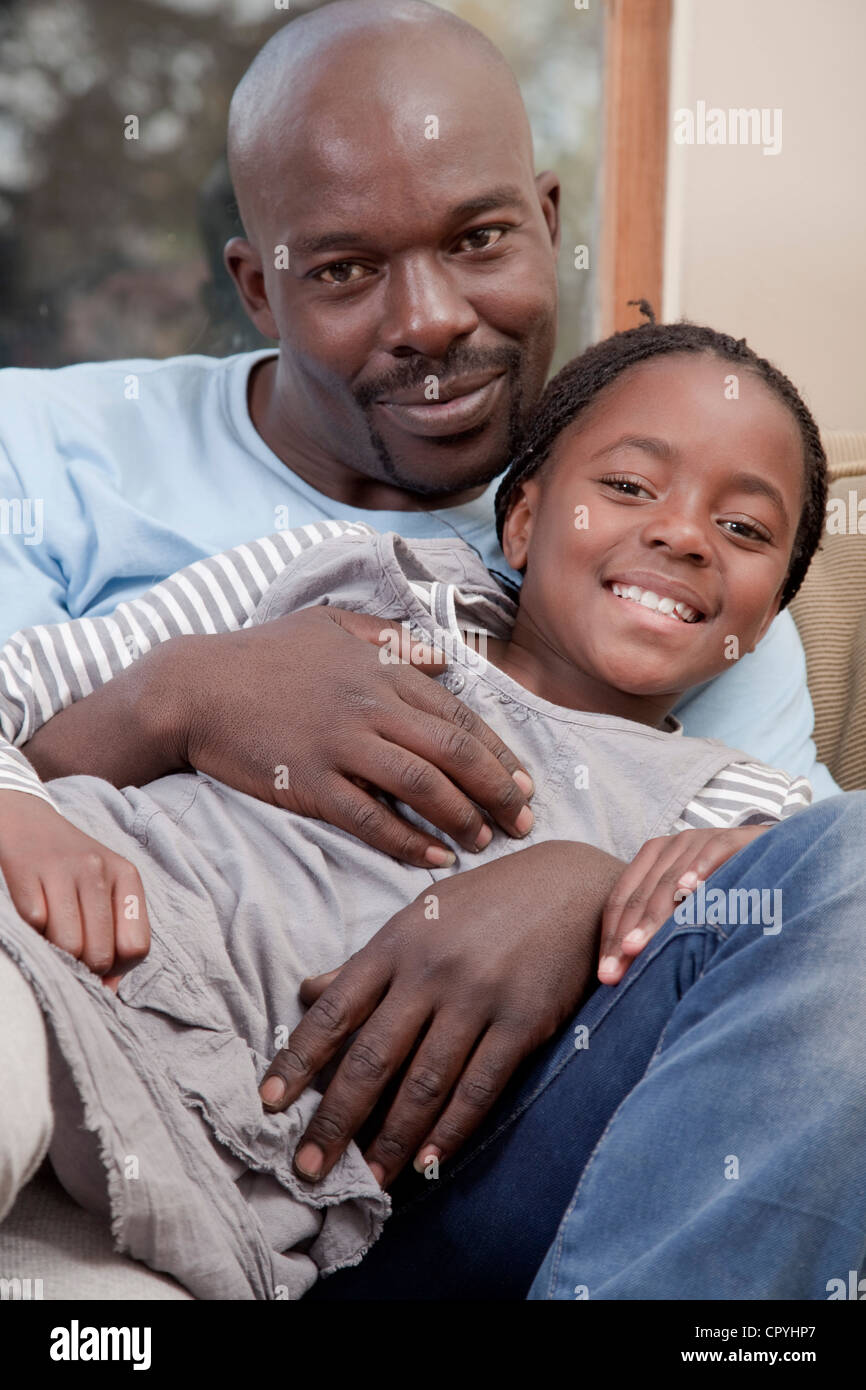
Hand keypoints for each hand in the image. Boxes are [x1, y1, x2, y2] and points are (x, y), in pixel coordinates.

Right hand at [0, 791, 150, 988]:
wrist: (26, 819)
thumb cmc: (71, 865)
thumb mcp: (104, 888)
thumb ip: (115, 934)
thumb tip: (108, 990)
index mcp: (126, 876)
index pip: (136, 947)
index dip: (117, 967)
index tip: (100, 965)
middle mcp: (99, 870)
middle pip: (101, 953)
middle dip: (84, 968)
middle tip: (71, 955)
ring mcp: (62, 870)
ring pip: (69, 946)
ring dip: (58, 955)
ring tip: (52, 938)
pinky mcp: (27, 872)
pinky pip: (35, 925)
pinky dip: (33, 933)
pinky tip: (35, 916)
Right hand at [175, 607, 533, 865]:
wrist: (194, 686)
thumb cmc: (263, 654)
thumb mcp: (331, 626)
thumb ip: (390, 639)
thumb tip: (443, 658)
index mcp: (381, 670)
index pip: (458, 715)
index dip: (498, 752)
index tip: (524, 781)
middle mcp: (370, 706)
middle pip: (454, 751)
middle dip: (498, 790)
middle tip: (524, 821)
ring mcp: (340, 744)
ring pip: (421, 785)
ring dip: (462, 818)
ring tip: (485, 842)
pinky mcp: (309, 781)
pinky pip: (369, 817)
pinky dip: (407, 840)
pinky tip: (433, 858)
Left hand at [259, 840, 622, 1187]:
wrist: (570, 886)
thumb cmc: (483, 904)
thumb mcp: (417, 919)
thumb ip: (363, 964)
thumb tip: (305, 994)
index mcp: (395, 944)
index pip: (334, 1012)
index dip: (298, 1061)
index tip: (268, 1104)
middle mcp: (431, 970)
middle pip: (372, 1057)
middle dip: (335, 1119)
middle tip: (308, 1167)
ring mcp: (478, 996)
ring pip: (424, 1082)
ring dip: (391, 1138)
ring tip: (367, 1179)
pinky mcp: (524, 1021)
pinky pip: (480, 1086)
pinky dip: (451, 1129)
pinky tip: (428, 1161)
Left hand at [597, 824, 772, 984]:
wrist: (780, 854)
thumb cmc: (728, 889)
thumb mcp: (689, 907)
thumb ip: (664, 927)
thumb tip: (629, 972)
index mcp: (652, 859)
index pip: (622, 899)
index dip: (610, 937)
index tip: (605, 976)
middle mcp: (670, 846)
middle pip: (639, 894)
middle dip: (624, 936)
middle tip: (613, 973)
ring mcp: (700, 840)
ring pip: (669, 880)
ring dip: (653, 914)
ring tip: (635, 945)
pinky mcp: (734, 838)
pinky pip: (712, 853)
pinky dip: (699, 869)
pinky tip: (689, 891)